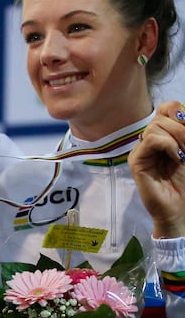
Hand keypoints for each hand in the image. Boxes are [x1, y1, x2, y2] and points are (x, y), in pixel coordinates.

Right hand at [129, 101, 184, 238]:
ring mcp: (141, 150)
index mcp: (165, 135)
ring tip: (184, 155)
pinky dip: (167, 145)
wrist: (180, 208)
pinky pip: (150, 140)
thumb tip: (180, 113)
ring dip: (177, 138)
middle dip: (182, 128)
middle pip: (161, 116)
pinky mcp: (136, 161)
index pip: (167, 108)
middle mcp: (150, 140)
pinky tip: (176, 157)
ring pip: (155, 126)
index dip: (179, 111)